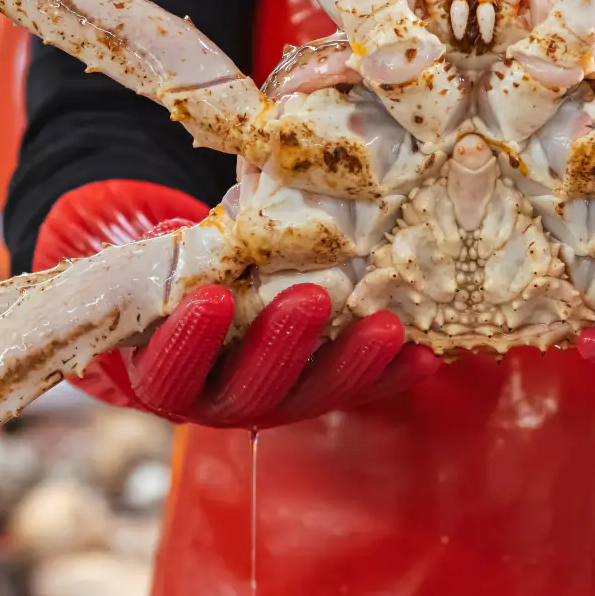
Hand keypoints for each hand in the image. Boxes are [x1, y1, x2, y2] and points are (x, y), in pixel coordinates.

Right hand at [35, 180, 438, 427]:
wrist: (211, 312)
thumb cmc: (183, 278)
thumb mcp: (171, 265)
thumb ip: (180, 246)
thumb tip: (190, 195)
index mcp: (169, 372)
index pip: (169, 369)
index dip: (189, 340)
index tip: (212, 298)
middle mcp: (222, 399)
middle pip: (251, 389)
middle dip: (283, 342)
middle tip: (312, 298)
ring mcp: (279, 400)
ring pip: (315, 394)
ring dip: (352, 361)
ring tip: (385, 326)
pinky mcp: (325, 393)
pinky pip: (363, 392)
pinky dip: (393, 374)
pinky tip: (426, 354)